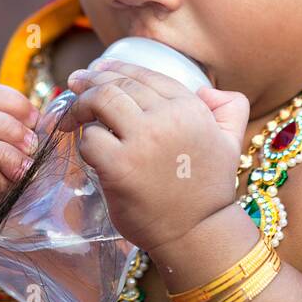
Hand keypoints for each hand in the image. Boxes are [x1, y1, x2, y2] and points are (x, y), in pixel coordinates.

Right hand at [0, 82, 41, 232]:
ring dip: (3, 157)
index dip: (11, 102)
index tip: (36, 120)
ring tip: (25, 169)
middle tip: (32, 147)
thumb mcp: (22, 147)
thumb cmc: (12, 176)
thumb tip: (54, 115)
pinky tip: (8, 185)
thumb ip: (32, 129)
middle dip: (9, 130)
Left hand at [61, 58, 250, 253]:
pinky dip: (84, 141)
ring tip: (71, 113)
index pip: (145, 76)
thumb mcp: (231, 142)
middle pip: (118, 85)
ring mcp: (141, 141)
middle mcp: (166, 118)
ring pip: (100, 102)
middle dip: (91, 80)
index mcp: (190, 108)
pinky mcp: (119, 167)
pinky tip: (88, 149)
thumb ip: (229, 109)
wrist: (198, 233)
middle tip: (75, 82)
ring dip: (81, 106)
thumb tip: (206, 91)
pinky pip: (90, 139)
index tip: (99, 69)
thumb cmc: (209, 190)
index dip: (118, 68)